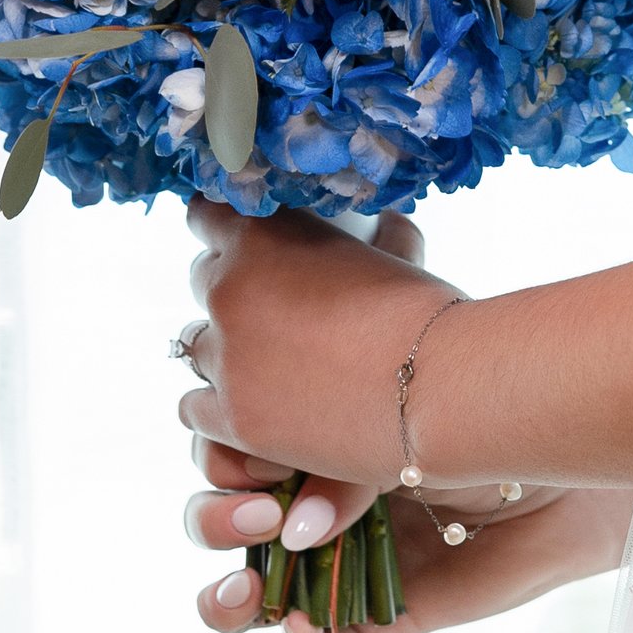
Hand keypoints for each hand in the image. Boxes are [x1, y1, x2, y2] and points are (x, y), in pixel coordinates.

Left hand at [178, 198, 482, 502]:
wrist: (438, 389)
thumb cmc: (427, 315)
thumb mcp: (398, 254)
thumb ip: (378, 233)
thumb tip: (387, 221)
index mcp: (262, 237)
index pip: (206, 215)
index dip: (224, 229)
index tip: (239, 243)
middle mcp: (230, 290)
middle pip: (203, 280)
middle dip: (233, 291)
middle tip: (274, 311)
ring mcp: (227, 357)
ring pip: (196, 345)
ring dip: (226, 349)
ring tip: (269, 364)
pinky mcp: (233, 417)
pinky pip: (194, 406)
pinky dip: (218, 404)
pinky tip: (253, 404)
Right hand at [188, 454, 632, 632]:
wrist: (571, 469)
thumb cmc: (491, 421)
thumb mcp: (400, 429)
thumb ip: (340, 467)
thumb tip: (291, 527)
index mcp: (316, 441)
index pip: (231, 455)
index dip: (223, 460)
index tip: (253, 453)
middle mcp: (320, 503)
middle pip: (224, 524)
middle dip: (215, 522)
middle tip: (259, 515)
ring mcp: (347, 561)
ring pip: (256, 593)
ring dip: (229, 597)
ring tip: (247, 589)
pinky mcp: (382, 616)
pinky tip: (300, 630)